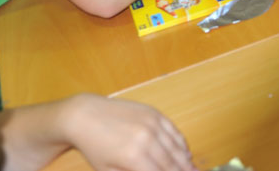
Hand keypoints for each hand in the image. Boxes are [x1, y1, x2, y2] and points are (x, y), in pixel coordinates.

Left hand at [62, 94, 194, 170]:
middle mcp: (147, 139)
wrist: (86, 116)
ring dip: (186, 160)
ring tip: (192, 169)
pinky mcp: (155, 113)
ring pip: (177, 147)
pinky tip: (185, 152)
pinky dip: (182, 143)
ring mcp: (153, 124)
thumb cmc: (94, 147)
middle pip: (172, 162)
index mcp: (133, 157)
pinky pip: (174, 131)